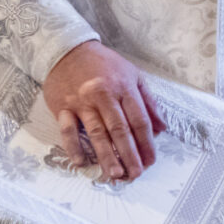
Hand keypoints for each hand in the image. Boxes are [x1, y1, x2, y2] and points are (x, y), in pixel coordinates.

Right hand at [42, 40, 166, 181]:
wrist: (68, 50)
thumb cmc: (103, 64)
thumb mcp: (133, 75)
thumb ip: (148, 102)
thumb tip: (161, 127)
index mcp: (124, 88)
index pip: (139, 120)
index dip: (146, 143)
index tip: (150, 160)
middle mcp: (103, 96)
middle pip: (119, 129)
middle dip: (130, 154)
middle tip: (136, 173)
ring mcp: (82, 102)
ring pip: (96, 132)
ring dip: (106, 155)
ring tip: (116, 173)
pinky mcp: (62, 106)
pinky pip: (68, 130)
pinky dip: (74, 147)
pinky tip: (82, 162)